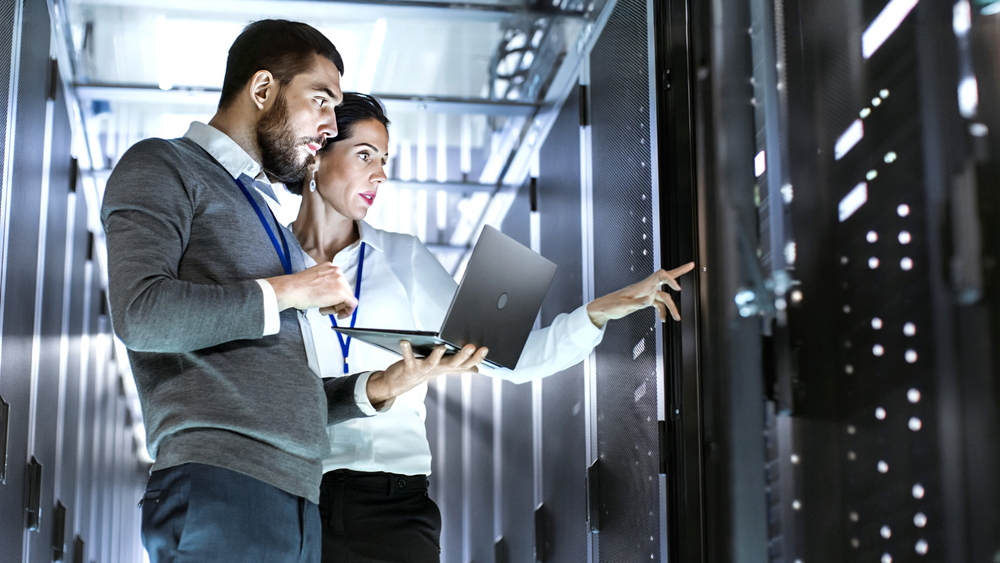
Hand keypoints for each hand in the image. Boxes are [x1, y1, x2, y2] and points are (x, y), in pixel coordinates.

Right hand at [265, 262, 357, 317]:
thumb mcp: (314, 280)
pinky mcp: (342, 292)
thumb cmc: (297, 288)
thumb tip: (330, 294)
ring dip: (337, 307)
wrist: (292, 290)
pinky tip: (338, 315)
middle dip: (336, 302)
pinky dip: (347, 312)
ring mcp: (341, 281)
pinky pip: (352, 304)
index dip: (334, 296)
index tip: (329, 302)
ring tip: (323, 309)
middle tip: (325, 308)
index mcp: (330, 267)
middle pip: (345, 290)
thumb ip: (325, 284)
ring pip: (348, 298)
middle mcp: (337, 271)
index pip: (339, 283)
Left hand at [366, 341, 488, 407]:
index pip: (465, 364)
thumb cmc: (422, 372)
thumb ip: (459, 368)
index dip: (476, 358)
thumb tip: (476, 369)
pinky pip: (408, 358)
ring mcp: (423, 369)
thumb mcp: (443, 369)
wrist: (400, 384)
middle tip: (471, 346)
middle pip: (453, 364)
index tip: (485, 349)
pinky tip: (405, 341)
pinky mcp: (409, 367)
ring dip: (437, 355)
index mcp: (446, 367)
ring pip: (432, 363)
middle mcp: (437, 369)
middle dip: (462, 356)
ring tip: (441, 346)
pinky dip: (406, 350)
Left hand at [586, 262, 695, 326]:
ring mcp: (646, 293)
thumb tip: (649, 301)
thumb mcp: (624, 306)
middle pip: (666, 277)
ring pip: (664, 296)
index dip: (671, 279)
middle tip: (692, 265)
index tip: (678, 288)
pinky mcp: (644, 300)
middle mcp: (646, 287)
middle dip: (680, 271)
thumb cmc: (611, 305)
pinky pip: (658, 303)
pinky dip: (662, 311)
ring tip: (677, 318)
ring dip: (672, 307)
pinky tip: (663, 320)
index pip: (660, 275)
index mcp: (642, 285)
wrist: (604, 308)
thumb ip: (637, 303)